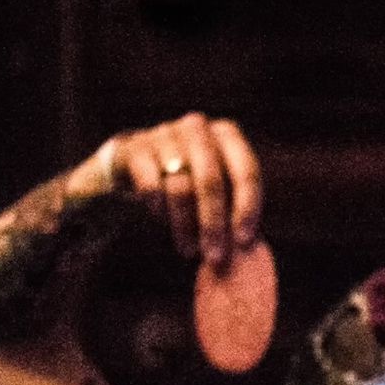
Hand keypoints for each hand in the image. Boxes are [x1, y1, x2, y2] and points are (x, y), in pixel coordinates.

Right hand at [97, 112, 261, 269]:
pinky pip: (151, 186)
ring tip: (188, 249)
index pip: (247, 172)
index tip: (243, 242)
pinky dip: (159, 209)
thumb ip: (236, 206)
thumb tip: (248, 246)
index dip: (247, 209)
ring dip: (185, 225)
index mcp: (228, 135)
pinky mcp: (135, 147)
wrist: (137, 162)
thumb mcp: (219, 186)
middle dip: (214, 224)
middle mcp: (198, 128)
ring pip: (180, 187)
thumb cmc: (191, 179)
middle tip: (214, 257)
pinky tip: (161, 219)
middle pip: (211, 181)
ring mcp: (165, 133)